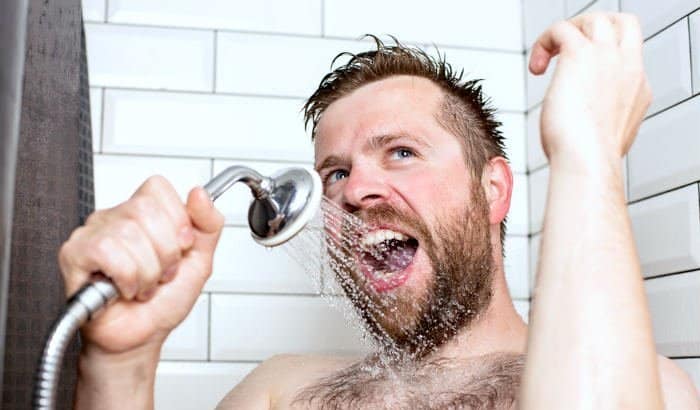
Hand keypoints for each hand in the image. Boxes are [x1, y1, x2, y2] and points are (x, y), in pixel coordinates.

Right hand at [58, 176, 223, 356]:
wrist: (141, 338)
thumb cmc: (163, 302)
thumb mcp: (200, 260)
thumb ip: (208, 224)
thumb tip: (200, 194)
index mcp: (143, 213)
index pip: (157, 188)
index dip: (176, 220)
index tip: (180, 247)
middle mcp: (114, 218)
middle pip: (146, 209)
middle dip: (165, 252)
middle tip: (160, 273)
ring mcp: (91, 233)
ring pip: (129, 233)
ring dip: (147, 271)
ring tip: (143, 285)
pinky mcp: (74, 254)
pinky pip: (108, 251)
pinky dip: (127, 278)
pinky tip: (124, 289)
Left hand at [530, 12, 651, 166]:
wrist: (587, 163)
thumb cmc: (587, 161)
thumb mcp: (602, 138)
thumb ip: (598, 122)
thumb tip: (579, 126)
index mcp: (636, 88)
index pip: (626, 57)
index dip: (601, 61)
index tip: (578, 81)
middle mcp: (627, 68)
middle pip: (622, 24)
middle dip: (594, 30)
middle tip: (568, 51)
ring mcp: (607, 58)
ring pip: (595, 19)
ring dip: (568, 32)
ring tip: (547, 59)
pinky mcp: (580, 55)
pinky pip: (561, 29)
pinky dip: (544, 42)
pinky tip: (536, 68)